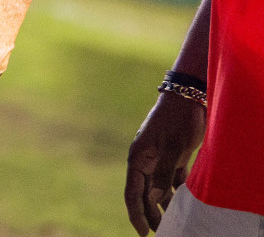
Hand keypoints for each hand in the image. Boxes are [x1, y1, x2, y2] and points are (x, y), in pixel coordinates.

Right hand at [124, 92, 206, 233]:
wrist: (187, 98)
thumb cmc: (177, 121)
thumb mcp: (171, 148)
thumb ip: (162, 174)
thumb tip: (151, 199)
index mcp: (138, 157)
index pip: (132, 191)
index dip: (136, 213)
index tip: (143, 232)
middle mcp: (145, 160)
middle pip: (145, 193)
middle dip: (151, 214)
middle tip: (161, 233)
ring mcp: (158, 158)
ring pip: (158, 188)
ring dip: (163, 205)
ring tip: (172, 223)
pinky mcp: (173, 156)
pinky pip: (171, 180)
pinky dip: (175, 192)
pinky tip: (181, 204)